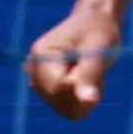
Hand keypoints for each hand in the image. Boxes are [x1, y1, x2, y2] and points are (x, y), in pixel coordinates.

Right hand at [25, 3, 121, 120]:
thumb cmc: (98, 32)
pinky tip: (88, 79)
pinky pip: (71, 109)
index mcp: (40, 55)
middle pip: (60, 101)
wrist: (96, 23)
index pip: (57, 89)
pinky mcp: (50, 92)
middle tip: (95, 67)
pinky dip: (85, 99)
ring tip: (91, 71)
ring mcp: (40, 83)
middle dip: (83, 90)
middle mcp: (34, 71)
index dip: (81, 86)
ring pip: (67, 109)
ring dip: (85, 95)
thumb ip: (90, 76)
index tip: (95, 69)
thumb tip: (88, 101)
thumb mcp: (98, 50)